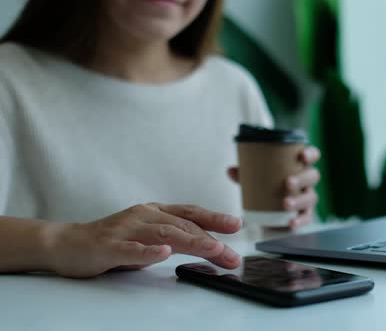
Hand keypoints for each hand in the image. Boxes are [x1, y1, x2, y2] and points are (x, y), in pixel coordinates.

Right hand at [46, 203, 241, 277]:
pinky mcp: (108, 246)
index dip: (214, 219)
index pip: (190, 214)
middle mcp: (143, 216)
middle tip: (231, 255)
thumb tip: (209, 246)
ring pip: (163, 234)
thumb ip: (174, 239)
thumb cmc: (113, 241)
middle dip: (211, 240)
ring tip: (212, 249)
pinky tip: (163, 254)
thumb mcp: (149, 237)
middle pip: (183, 226)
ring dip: (191, 242)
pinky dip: (147, 252)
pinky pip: (130, 249)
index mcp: (154, 212)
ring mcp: (125, 229)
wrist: (66, 244)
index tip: (236, 225)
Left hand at [228, 146, 320, 228]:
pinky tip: (291, 222)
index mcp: (298, 166)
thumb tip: (231, 170)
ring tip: (285, 203)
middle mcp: (307, 181)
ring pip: (311, 197)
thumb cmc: (269, 187)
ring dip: (299, 200)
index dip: (310, 154)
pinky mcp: (305, 215)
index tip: (302, 157)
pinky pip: (307, 217)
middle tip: (287, 183)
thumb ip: (245, 174)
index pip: (312, 155)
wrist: (272, 213)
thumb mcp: (257, 179)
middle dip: (302, 179)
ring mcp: (307, 198)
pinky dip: (300, 220)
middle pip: (313, 176)